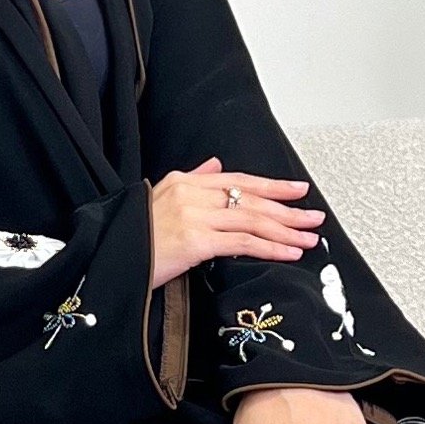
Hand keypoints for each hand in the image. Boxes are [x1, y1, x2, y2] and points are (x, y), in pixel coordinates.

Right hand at [148, 158, 323, 291]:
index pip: (238, 180)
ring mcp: (194, 217)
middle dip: (288, 209)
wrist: (109, 259)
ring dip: (287, 230)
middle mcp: (192, 194)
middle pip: (252, 198)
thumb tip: (215, 164)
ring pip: (253, 219)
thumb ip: (192, 179)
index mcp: (185, 182)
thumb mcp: (160, 197)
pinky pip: (243, 243)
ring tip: (310, 238)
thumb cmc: (134, 236)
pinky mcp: (195, 241)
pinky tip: (289, 252)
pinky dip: (271, 247)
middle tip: (315, 217)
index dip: (272, 185)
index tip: (298, 190)